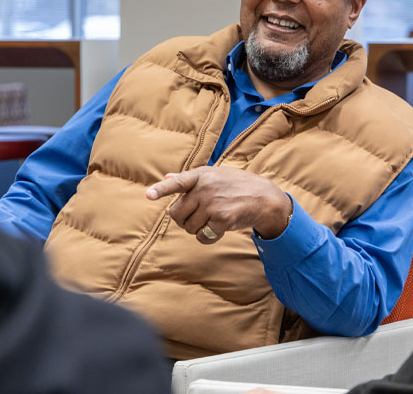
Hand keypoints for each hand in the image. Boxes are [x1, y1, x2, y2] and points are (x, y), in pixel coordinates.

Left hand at [145, 166, 292, 243]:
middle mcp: (205, 188)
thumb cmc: (235, 185)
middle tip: (195, 217)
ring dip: (197, 229)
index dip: (161, 190)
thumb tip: (166, 177)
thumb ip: (189, 179)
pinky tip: (219, 229)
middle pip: (176, 214)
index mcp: (200, 176)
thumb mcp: (213, 175)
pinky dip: (208, 237)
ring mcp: (213, 204)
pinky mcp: (221, 220)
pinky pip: (202, 237)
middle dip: (182, 219)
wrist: (264, 198)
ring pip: (188, 228)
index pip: (177, 183)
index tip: (148, 195)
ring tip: (211, 219)